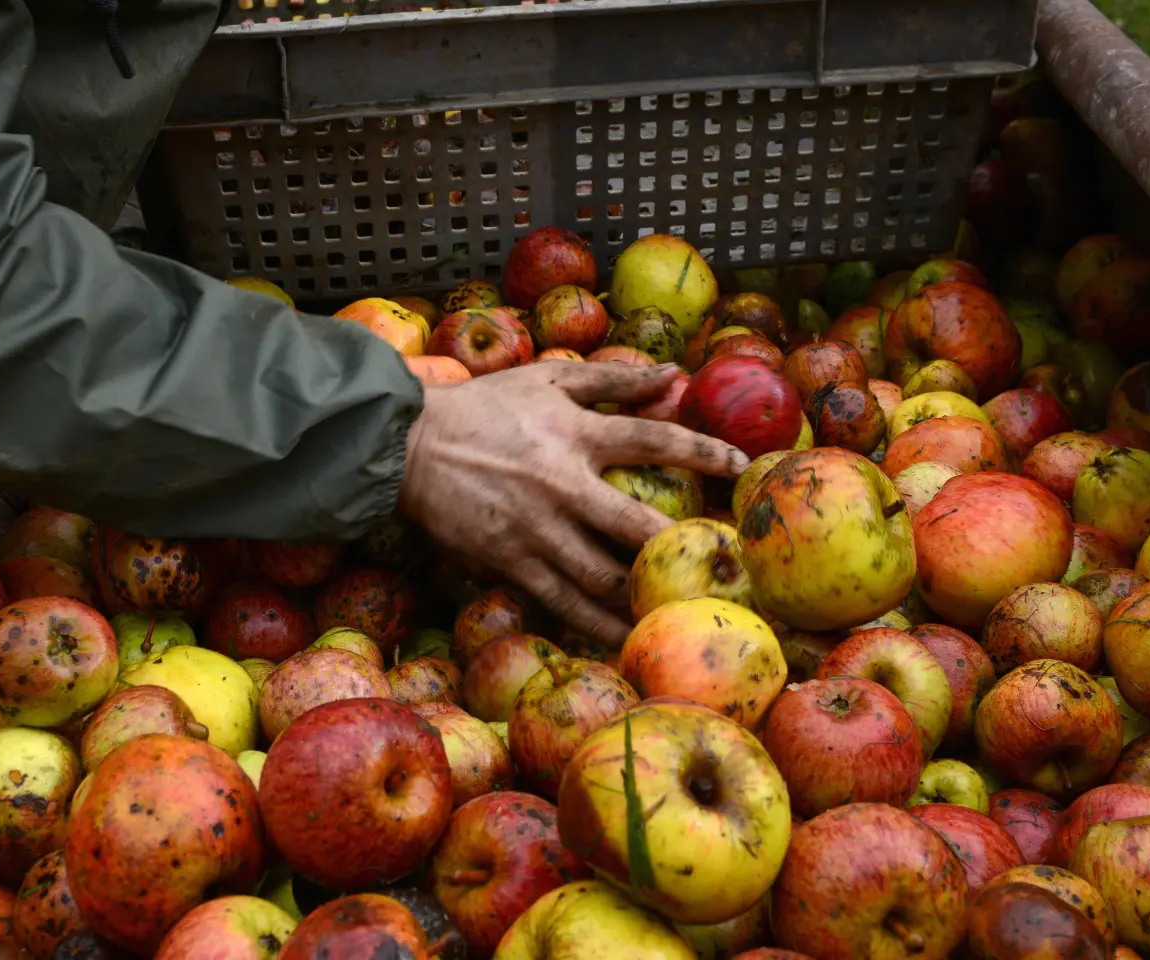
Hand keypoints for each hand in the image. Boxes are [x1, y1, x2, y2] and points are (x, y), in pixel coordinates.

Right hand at [398, 361, 747, 647]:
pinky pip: (561, 601)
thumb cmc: (482, 407)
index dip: (703, 453)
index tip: (740, 468)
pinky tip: (623, 639)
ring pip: (602, 577)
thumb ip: (612, 380)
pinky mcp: (510, 562)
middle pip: (637, 526)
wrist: (408, 444)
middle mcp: (563, 486)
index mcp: (576, 434)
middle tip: (722, 568)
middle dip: (682, 549)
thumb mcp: (546, 380)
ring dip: (644, 598)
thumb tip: (672, 371)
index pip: (653, 440)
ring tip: (682, 613)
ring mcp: (536, 530)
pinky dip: (594, 623)